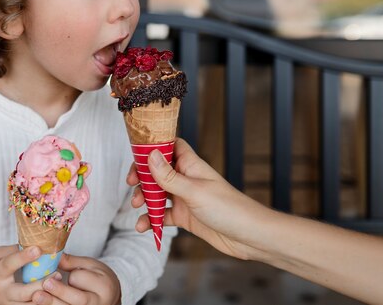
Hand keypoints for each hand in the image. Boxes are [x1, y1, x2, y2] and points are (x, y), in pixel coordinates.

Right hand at [0, 245, 56, 304]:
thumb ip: (10, 251)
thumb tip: (30, 245)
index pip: (10, 264)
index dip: (24, 257)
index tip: (38, 248)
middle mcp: (2, 291)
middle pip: (23, 292)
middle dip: (41, 284)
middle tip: (57, 274)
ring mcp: (6, 303)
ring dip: (44, 297)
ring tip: (59, 287)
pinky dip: (38, 304)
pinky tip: (51, 297)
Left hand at [32, 254, 120, 304]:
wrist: (109, 298)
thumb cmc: (99, 279)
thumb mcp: (91, 266)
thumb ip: (72, 262)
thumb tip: (51, 256)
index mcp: (104, 286)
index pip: (84, 281)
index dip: (73, 276)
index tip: (65, 273)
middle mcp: (98, 303)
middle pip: (78, 299)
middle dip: (61, 292)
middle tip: (46, 283)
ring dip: (53, 303)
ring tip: (37, 296)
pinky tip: (41, 304)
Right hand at [127, 138, 269, 260]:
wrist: (249, 236)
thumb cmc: (229, 208)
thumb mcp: (194, 191)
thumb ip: (169, 176)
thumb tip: (150, 155)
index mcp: (191, 165)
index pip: (169, 146)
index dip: (152, 147)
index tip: (136, 155)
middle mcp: (186, 179)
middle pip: (157, 170)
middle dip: (143, 177)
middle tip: (133, 185)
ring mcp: (185, 198)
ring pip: (157, 193)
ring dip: (145, 199)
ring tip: (137, 207)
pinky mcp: (185, 216)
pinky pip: (162, 214)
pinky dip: (151, 219)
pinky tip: (144, 226)